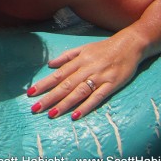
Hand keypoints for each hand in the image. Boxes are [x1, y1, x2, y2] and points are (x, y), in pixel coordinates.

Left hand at [26, 34, 140, 119]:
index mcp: (78, 60)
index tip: (30, 93)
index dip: (44, 84)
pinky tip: (76, 115)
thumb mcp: (83, 48)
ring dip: (64, 104)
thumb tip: (50, 65)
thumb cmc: (104, 48)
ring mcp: (99, 77)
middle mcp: (86, 69)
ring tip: (52, 114)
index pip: (57, 74)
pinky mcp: (112, 85)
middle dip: (49, 97)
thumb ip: (66, 56)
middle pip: (65, 85)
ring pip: (79, 92)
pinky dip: (86, 106)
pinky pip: (97, 97)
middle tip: (35, 108)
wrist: (130, 45)